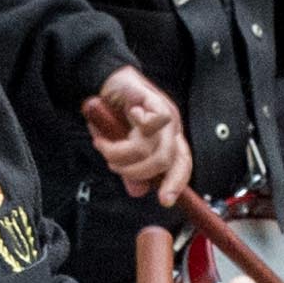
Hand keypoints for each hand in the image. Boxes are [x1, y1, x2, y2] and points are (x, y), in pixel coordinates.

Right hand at [79, 68, 190, 199]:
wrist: (102, 81)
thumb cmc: (112, 113)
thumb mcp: (120, 148)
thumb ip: (130, 169)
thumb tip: (138, 191)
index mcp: (167, 141)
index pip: (181, 165)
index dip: (175, 184)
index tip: (164, 200)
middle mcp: (170, 128)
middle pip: (165, 161)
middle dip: (136, 171)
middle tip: (113, 166)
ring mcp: (164, 114)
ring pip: (149, 148)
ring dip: (120, 154)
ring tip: (103, 145)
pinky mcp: (153, 101)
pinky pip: (148, 125)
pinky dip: (123, 133)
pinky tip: (112, 126)